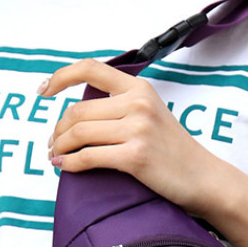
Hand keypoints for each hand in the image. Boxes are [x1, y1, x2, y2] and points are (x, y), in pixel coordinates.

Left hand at [43, 61, 223, 214]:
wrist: (203, 177)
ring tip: (55, 156)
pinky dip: (70, 164)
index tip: (43, 91)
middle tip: (52, 144)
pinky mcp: (135, 156)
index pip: (90, 69)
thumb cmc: (173, 150)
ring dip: (59, 147)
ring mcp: (138, 129)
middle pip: (77, 112)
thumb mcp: (151, 114)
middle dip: (57, 130)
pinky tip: (64, 167)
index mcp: (139, 89)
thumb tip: (76, 114)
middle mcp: (138, 104)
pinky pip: (88, 157)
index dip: (60, 77)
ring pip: (78, 134)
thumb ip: (121, 106)